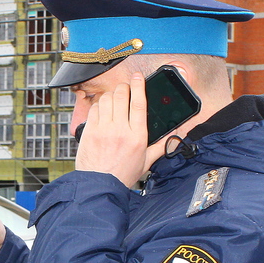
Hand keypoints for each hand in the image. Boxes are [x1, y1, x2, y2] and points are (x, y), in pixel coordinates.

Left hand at [74, 73, 158, 187]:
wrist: (100, 186)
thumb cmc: (123, 175)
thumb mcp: (146, 162)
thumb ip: (160, 147)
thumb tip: (173, 137)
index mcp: (137, 136)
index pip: (139, 103)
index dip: (139, 86)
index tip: (138, 76)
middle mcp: (120, 130)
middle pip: (121, 96)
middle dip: (123, 87)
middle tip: (125, 88)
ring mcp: (103, 130)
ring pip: (106, 100)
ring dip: (110, 96)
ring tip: (113, 100)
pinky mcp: (90, 132)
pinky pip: (94, 109)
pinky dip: (98, 106)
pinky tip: (102, 111)